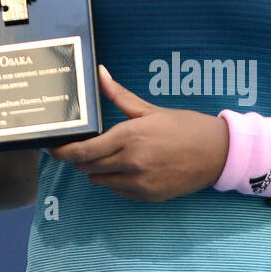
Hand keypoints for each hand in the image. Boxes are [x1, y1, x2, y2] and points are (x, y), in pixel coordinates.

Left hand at [44, 65, 229, 202]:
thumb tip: (100, 74)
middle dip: (81, 158)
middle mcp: (130, 163)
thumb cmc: (186, 127)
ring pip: (99, 181)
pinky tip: (129, 169)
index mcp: (129, 137)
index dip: (62, 152)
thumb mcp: (151, 110)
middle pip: (86, 167)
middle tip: (83, 148)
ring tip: (111, 156)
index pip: (82, 151)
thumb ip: (120, 96)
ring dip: (98, 170)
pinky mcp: (147, 196)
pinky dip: (116, 181)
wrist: (217, 153)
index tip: (53, 149)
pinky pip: (118, 191)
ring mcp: (138, 183)